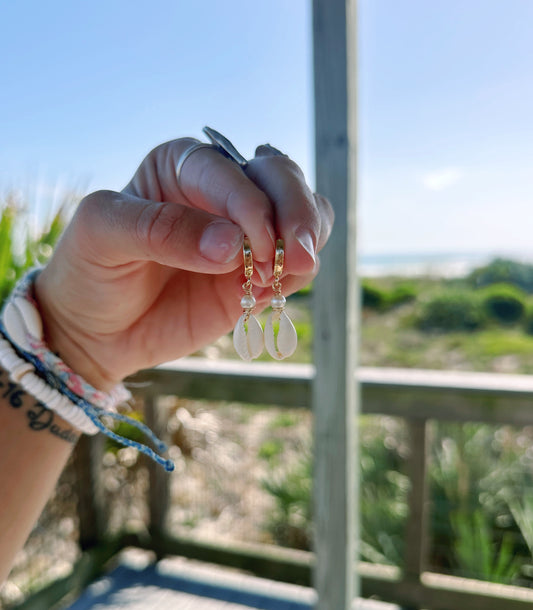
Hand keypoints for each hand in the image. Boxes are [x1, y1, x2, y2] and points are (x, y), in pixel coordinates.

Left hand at [34, 139, 333, 389]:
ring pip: (305, 213)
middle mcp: (221, 190)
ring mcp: (245, 232)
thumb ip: (161, 230)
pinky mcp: (258, 271)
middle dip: (296, 214)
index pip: (230, 169)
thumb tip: (232, 245)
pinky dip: (297, 272)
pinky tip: (273, 291)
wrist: (97, 329)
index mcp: (182, 164)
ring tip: (287, 274)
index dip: (249, 203)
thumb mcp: (103, 236)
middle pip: (281, 178)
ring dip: (308, 241)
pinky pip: (296, 261)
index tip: (250, 246)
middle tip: (294, 258)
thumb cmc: (91, 270)